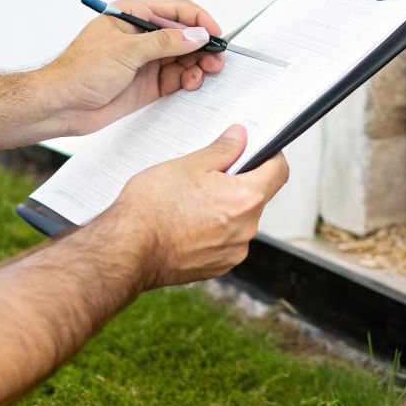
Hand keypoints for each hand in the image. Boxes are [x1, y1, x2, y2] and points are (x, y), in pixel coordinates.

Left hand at [40, 0, 225, 135]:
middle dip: (202, 46)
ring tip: (202, 74)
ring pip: (183, 58)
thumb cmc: (79, 71)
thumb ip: (165, 42)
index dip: (199, 20)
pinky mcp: (148, 83)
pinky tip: (190, 83)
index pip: (175, 11)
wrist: (61, 106)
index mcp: (132, 16)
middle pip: (184, 35)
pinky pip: (176, 78)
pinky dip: (187, 80)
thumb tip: (196, 35)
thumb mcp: (126, 51)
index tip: (215, 33)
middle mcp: (142, 36)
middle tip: (215, 60)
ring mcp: (146, 60)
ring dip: (197, 65)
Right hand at [102, 125, 290, 287]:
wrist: (127, 249)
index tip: (259, 150)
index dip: (271, 155)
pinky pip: (225, 242)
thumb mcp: (189, 164)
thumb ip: (223, 150)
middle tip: (209, 175)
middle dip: (239, 183)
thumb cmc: (152, 206)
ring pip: (240, 221)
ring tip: (191, 202)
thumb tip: (240, 137)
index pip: (279, 171)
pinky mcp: (217, 268)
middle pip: (257, 196)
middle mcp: (246, 230)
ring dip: (225, 209)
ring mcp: (232, 252)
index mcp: (246, 199)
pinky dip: (213, 231)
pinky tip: (187, 223)